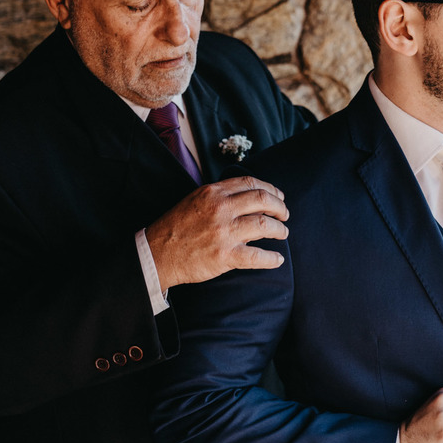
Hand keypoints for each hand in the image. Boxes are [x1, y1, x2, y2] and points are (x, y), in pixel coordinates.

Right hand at [147, 176, 289, 289]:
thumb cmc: (177, 227)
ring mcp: (224, 232)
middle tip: (285, 214)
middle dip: (280, 207)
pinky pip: (257, 256)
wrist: (158, 254)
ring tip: (282, 233)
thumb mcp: (195, 200)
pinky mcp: (225, 256)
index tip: (278, 197)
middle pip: (263, 199)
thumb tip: (250, 202)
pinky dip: (271, 258)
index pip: (250, 183)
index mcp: (213, 192)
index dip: (270, 189)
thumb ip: (221, 197)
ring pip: (265, 225)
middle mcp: (220, 209)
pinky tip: (277, 259)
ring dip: (280, 230)